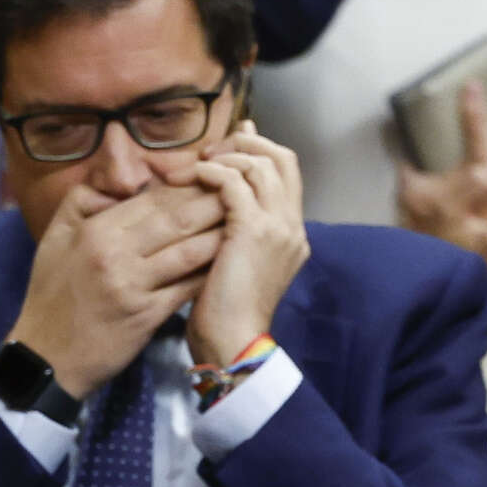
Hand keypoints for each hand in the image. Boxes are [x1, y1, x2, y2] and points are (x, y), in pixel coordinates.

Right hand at [7, 181, 223, 396]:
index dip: (187, 185)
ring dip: (222, 235)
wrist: (44, 358)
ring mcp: (134, 286)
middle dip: (214, 202)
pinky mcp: (146, 315)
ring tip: (246, 223)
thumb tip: (118, 182)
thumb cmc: (49, 297)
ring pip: (191, 251)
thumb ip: (81, 202)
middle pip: (178, 218)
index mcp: (96, 231)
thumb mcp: (53, 240)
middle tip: (241, 192)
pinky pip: (188, 287)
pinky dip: (210, 273)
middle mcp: (116, 254)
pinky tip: (229, 264)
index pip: (153, 198)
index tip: (212, 177)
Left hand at [179, 120, 309, 363]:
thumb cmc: (225, 313)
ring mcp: (278, 226)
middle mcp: (292, 225)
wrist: (233, 342)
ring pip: (260, 165)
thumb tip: (215, 209)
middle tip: (212, 150)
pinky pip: (235, 183)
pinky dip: (214, 173)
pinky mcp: (253, 231)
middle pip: (282, 158)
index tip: (232, 143)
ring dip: (226, 157)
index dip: (260, 150)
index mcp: (292, 234)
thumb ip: (234, 235)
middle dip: (247, 144)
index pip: (287, 174)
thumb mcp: (235, 266)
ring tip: (198, 165)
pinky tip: (194, 177)